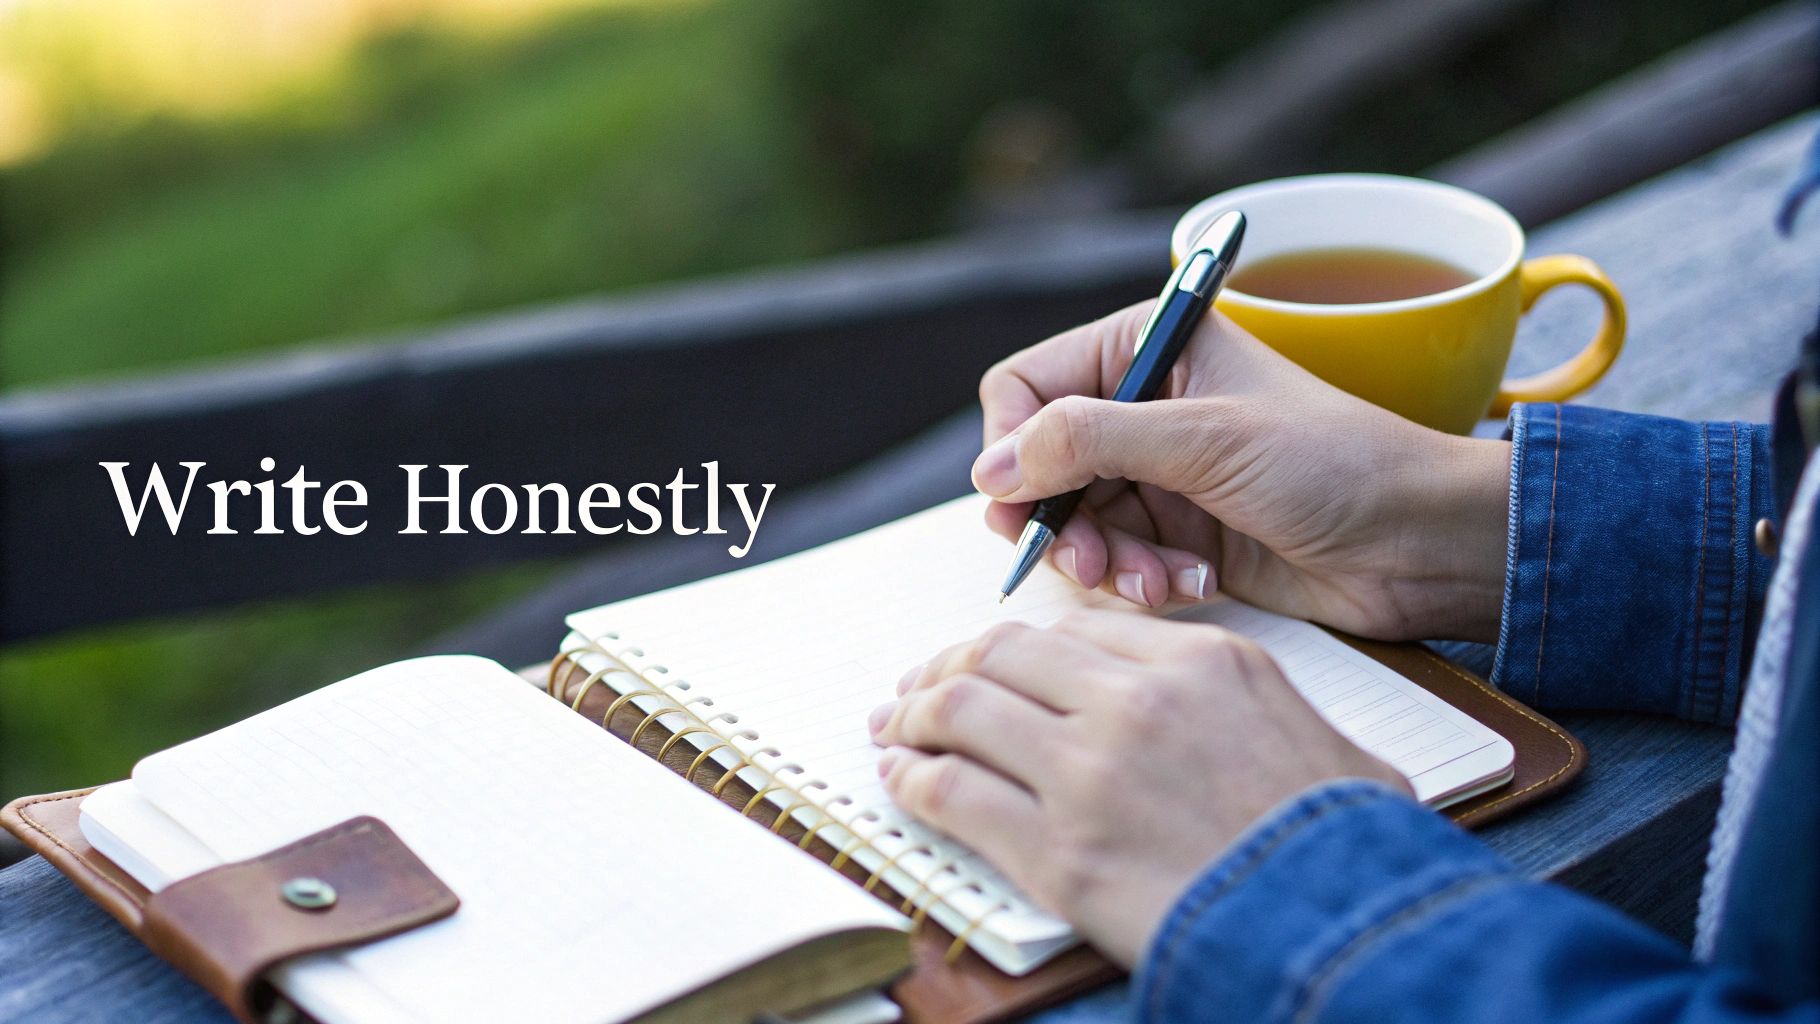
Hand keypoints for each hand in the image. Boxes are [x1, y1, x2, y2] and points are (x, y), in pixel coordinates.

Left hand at [869, 612, 1410, 967]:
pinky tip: (903, 784)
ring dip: (915, 719)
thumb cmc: (1340, 838)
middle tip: (918, 693)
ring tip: (896, 732)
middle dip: (946, 668)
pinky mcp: (1058, 853)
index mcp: (1201, 660)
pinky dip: (913, 783)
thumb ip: (1228, 694)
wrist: (1343, 927)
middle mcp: (1135, 701)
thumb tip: (1179, 696)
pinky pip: (954, 796)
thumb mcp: (1305, 727)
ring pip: (962, 712)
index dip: (1015, 647)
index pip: (1073, 629)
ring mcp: (1090, 774)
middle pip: (1002, 654)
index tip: (991, 665)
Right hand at [975, 302, 1508, 640]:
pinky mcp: (1177, 534)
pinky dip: (1142, 579)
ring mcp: (1159, 473)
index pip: (1025, 386)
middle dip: (1062, 520)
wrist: (1420, 543)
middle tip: (1090, 563)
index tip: (1025, 500)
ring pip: (1072, 523)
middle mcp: (1144, 404)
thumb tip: (991, 470)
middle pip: (1038, 465)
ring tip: (1155, 580)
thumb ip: (1087, 442)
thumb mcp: (1204, 440)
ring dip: (1104, 560)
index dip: (1013, 445)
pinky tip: (1193, 582)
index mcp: (1149, 347)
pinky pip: (1115, 562)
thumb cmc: (1335, 464)